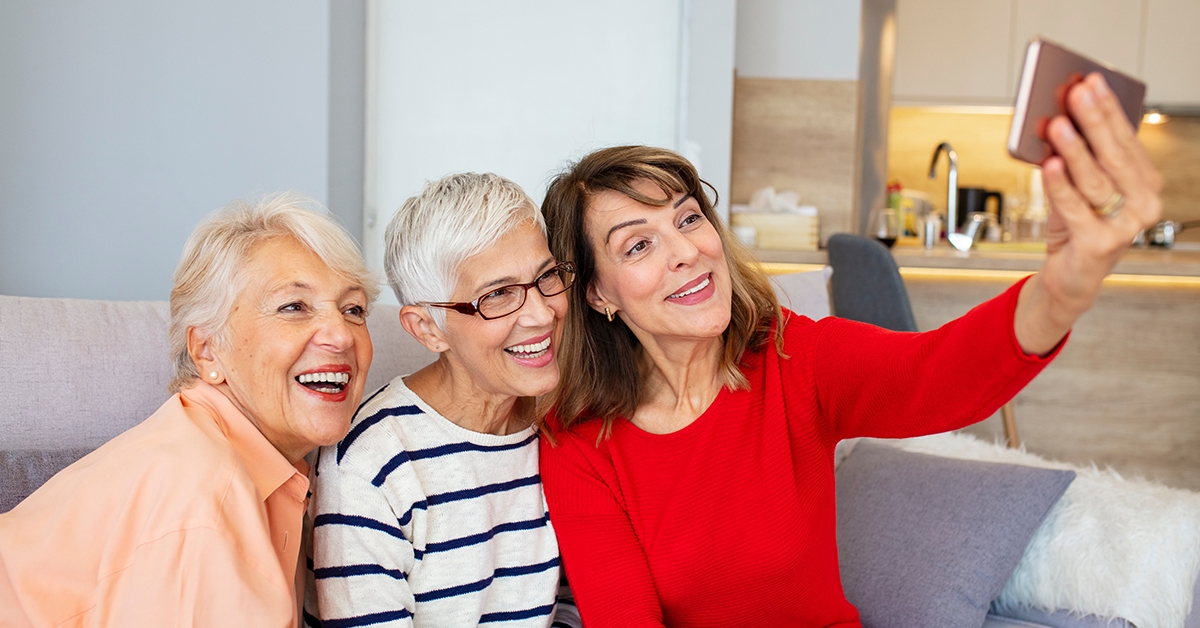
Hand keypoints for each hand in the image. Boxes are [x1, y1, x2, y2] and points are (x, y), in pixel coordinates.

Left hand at [1014, 73, 1162, 354]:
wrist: (1071, 278)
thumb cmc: (1076, 226)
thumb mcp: (1077, 187)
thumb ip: (1074, 158)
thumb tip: (1057, 116)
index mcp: (1143, 182)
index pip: (1126, 138)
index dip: (1109, 108)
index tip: (1091, 80)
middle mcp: (1143, 203)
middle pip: (1114, 155)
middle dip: (1094, 120)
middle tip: (1076, 92)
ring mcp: (1125, 226)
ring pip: (1096, 180)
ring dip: (1075, 150)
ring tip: (1057, 124)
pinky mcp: (1101, 245)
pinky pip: (1077, 209)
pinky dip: (1061, 186)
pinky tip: (1049, 165)